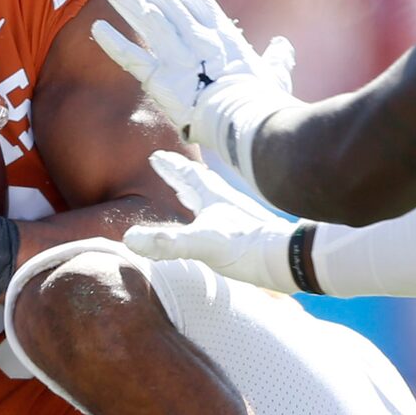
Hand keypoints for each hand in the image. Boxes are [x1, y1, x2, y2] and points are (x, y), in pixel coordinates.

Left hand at [94, 0, 298, 174]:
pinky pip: (131, 57)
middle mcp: (200, 39)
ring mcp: (179, 57)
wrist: (250, 126)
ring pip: (147, 19)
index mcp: (225, 36)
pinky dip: (113, 42)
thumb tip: (282, 46)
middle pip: (166, 2)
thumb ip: (276, 59)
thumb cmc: (265, 106)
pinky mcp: (161, 80)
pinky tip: (97, 27)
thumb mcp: (274, 76)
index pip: (198, 1)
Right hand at [122, 153, 300, 294]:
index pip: (186, 174)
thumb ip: (166, 242)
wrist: (286, 258)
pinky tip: (213, 226)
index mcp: (212, 195)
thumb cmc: (246, 247)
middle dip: (180, 174)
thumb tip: (130, 238)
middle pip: (197, 181)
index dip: (169, 167)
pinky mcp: (244, 232)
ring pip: (210, 197)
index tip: (155, 156)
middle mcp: (224, 201)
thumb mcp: (200, 244)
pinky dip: (208, 213)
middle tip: (167, 166)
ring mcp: (235, 215)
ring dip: (195, 191)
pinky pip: (219, 216)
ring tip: (187, 192)